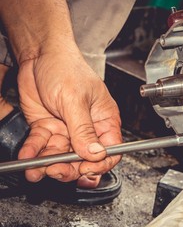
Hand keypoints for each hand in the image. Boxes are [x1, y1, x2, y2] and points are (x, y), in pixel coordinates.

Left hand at [17, 47, 121, 187]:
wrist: (38, 55)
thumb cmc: (66, 68)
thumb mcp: (75, 99)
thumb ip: (84, 129)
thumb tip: (95, 153)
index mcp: (104, 120)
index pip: (109, 151)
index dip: (99, 164)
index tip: (85, 169)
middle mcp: (87, 128)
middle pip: (83, 159)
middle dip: (69, 168)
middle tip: (56, 171)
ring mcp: (67, 129)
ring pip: (60, 156)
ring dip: (47, 164)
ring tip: (36, 169)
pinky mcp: (48, 128)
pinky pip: (41, 146)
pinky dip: (33, 153)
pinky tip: (27, 156)